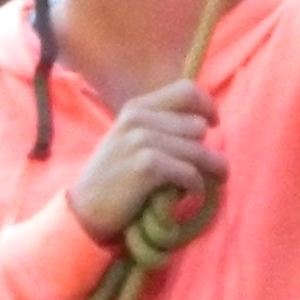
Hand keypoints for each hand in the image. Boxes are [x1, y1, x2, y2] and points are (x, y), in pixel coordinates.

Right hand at [73, 78, 221, 240]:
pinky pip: (190, 173)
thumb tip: (204, 124)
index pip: (186, 91)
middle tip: (205, 170)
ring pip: (198, 150)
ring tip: (202, 186)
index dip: (208, 106)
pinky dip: (196, 188)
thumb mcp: (129, 140)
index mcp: (137, 107)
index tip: (214, 124)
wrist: (85, 209)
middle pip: (197, 126)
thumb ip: (159, 125)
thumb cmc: (113, 177)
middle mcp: (138, 118)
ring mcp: (141, 140)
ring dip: (207, 171)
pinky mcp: (147, 166)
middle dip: (206, 150)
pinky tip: (189, 197)